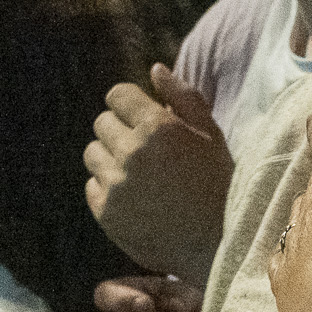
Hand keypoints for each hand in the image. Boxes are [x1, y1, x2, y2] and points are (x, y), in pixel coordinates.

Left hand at [85, 63, 235, 285]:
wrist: (216, 242)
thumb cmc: (219, 183)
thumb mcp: (211, 134)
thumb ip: (183, 96)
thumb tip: (154, 69)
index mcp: (157, 126)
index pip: (117, 95)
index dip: (129, 103)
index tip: (141, 115)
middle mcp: (131, 152)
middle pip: (101, 123)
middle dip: (121, 129)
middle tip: (145, 148)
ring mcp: (115, 184)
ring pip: (92, 154)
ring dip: (111, 157)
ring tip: (139, 173)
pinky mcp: (106, 212)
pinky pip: (92, 186)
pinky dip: (108, 187)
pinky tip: (135, 196)